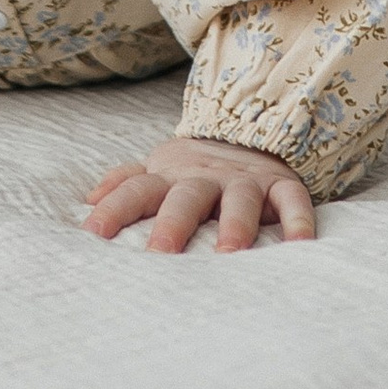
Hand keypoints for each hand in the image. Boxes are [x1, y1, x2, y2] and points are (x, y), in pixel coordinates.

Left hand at [82, 134, 317, 252]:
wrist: (249, 134)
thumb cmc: (193, 173)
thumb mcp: (158, 172)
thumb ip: (125, 183)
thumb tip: (87, 201)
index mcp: (170, 176)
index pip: (137, 189)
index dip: (115, 209)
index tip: (92, 235)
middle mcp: (205, 178)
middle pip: (186, 196)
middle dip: (173, 222)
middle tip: (160, 253)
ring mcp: (245, 181)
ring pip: (239, 197)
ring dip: (235, 223)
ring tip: (229, 253)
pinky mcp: (280, 185)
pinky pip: (292, 200)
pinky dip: (297, 219)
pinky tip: (300, 244)